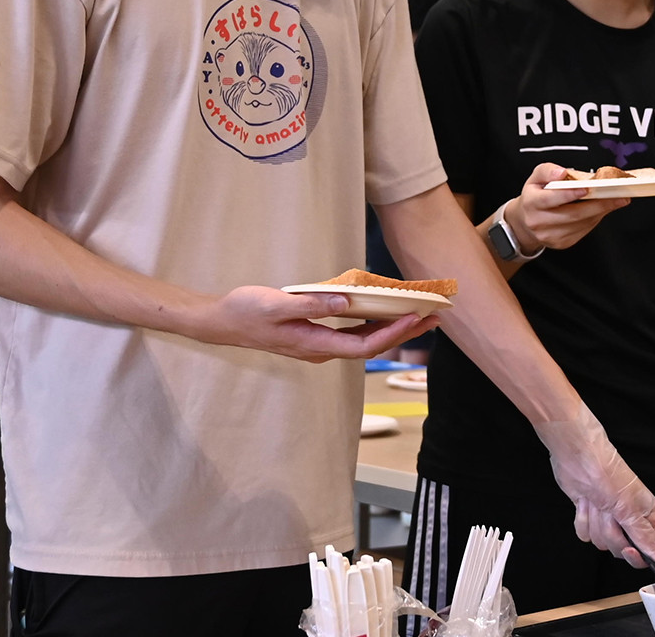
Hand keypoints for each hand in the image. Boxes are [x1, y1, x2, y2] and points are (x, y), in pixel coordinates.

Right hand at [191, 285, 438, 362]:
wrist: (221, 322)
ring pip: (363, 341)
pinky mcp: (315, 336)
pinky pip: (352, 334)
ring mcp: (318, 345)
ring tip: (418, 315)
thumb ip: (311, 304)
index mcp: (314, 345)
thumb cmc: (246, 312)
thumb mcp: (276, 304)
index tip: (415, 318)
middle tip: (433, 316)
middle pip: (370, 346)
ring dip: (392, 329)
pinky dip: (372, 324)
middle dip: (403, 332)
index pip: (364, 346)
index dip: (393, 334)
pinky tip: (383, 313)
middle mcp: (321, 350)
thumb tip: (345, 303)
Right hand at [508, 163, 628, 253]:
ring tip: (616, 200)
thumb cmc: (535, 195)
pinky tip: (602, 209)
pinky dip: (595, 219)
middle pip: (572, 214)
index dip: (569, 194)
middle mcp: (538, 222)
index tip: (587, 188)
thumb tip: (562, 173)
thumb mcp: (536, 177)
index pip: (550, 199)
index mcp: (531, 203)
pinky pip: (583, 230)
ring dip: (601, 212)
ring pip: (581, 223)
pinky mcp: (561, 243)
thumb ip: (548, 170)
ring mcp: (550, 236)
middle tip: (618, 195)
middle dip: (598, 204)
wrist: (526, 222)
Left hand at [535, 411, 654, 568]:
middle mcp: (629, 518)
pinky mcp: (590, 516)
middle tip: (610, 513)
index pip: (647, 550)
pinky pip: (585, 534)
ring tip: (597, 503)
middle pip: (621, 548)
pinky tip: (585, 502)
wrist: (578, 458)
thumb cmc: (608, 475)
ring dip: (595, 523)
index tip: (627, 547)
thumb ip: (646, 539)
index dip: (635, 553)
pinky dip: (582, 519)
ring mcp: (607, 518)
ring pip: (600, 541)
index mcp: (646, 515)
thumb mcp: (630, 511)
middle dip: (610, 532)